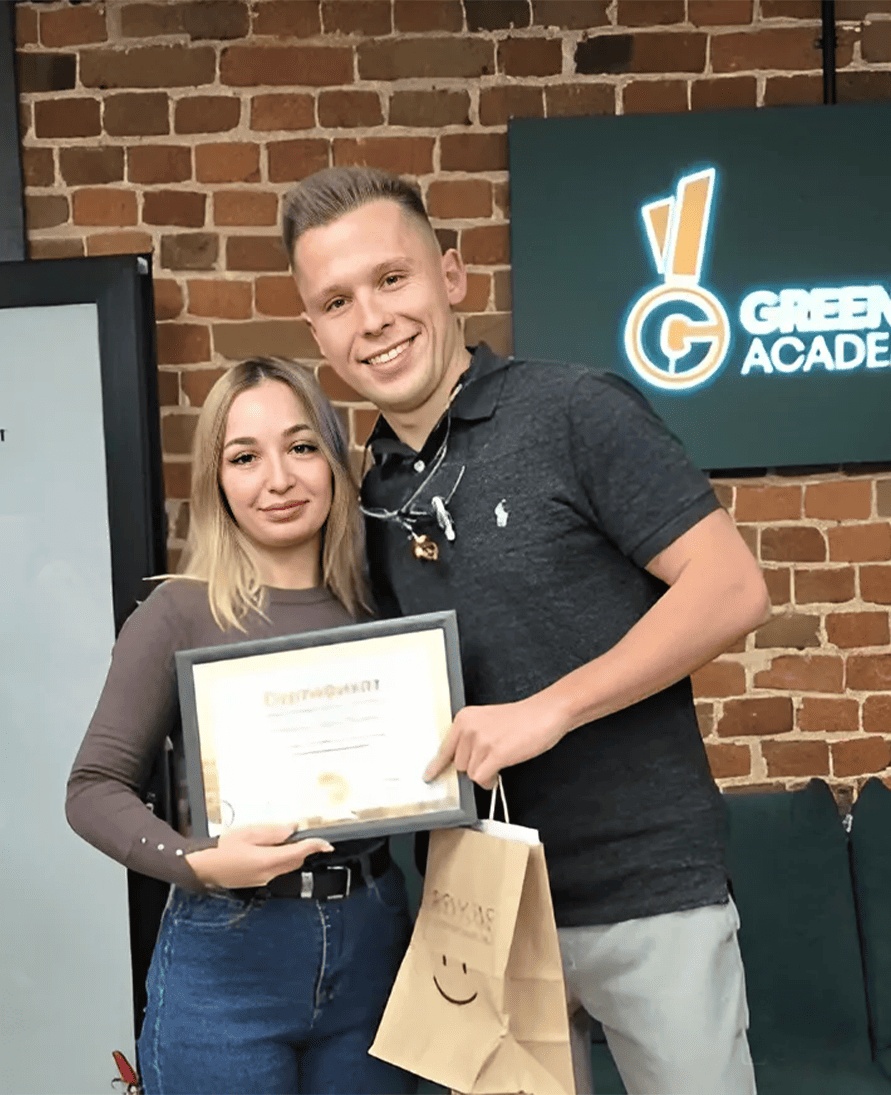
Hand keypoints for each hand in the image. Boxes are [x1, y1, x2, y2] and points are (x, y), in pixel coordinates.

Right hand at [185, 823, 333, 889]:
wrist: (202, 868)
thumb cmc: (221, 849)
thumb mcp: (247, 833)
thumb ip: (272, 832)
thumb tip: (291, 829)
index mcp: (266, 861)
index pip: (298, 853)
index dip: (314, 847)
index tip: (326, 844)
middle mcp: (267, 874)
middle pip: (295, 862)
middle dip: (305, 850)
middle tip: (312, 838)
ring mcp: (262, 880)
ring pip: (287, 867)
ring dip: (294, 855)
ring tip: (295, 841)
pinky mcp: (257, 881)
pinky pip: (277, 870)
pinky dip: (283, 859)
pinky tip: (277, 849)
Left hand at [424, 698, 568, 788]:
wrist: (545, 713)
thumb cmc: (521, 719)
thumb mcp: (487, 721)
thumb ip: (471, 738)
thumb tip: (460, 762)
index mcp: (464, 718)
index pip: (445, 748)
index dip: (438, 765)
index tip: (429, 776)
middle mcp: (468, 728)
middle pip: (459, 765)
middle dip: (474, 767)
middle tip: (492, 759)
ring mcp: (481, 741)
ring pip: (470, 774)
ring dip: (485, 774)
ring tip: (500, 761)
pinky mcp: (495, 754)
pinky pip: (481, 778)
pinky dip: (489, 781)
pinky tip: (499, 773)